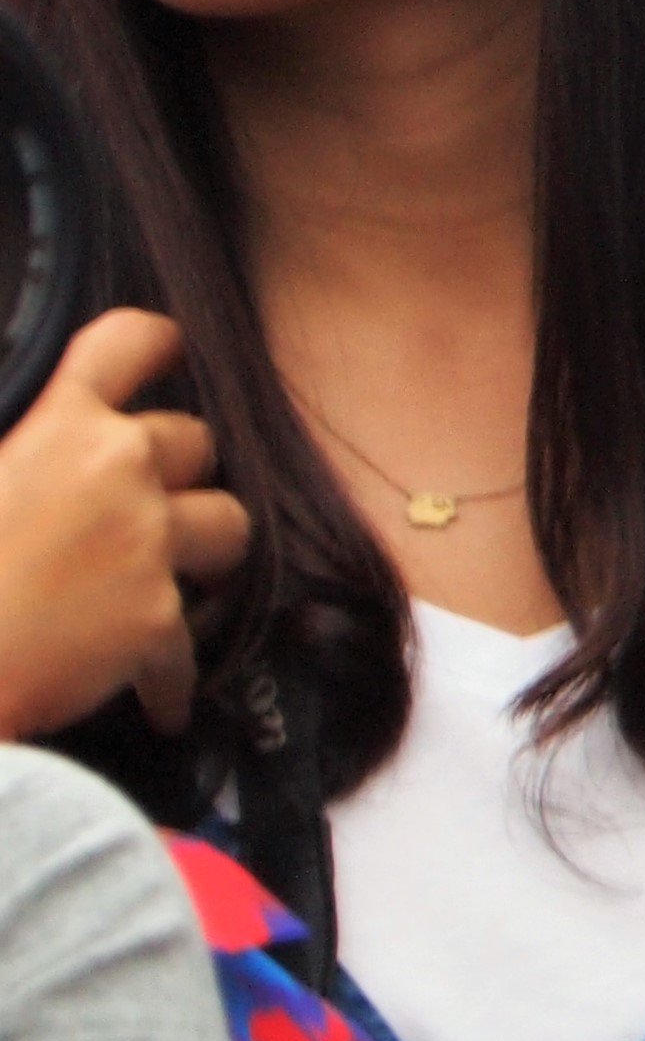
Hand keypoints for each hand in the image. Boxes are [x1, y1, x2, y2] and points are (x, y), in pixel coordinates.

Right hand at [0, 310, 247, 739]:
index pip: (129, 343)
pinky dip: (168, 673)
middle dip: (177, 473)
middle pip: (195, 443)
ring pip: (228, 525)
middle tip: (144, 506)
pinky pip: (188, 641)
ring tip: (173, 578)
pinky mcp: (157, 621)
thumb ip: (18, 449)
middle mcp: (118, 471)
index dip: (155, 346)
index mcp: (59, 426)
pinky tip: (151, 697)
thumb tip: (30, 454)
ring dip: (204, 551)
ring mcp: (146, 544)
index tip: (169, 356)